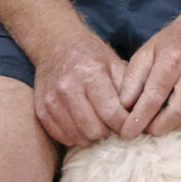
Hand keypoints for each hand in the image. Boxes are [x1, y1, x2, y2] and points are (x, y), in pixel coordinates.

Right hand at [29, 28, 133, 147]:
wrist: (55, 44)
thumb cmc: (90, 55)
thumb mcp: (113, 63)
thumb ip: (128, 88)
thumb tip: (140, 115)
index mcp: (90, 74)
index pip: (111, 113)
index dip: (125, 124)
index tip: (130, 124)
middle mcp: (68, 88)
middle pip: (94, 130)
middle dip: (108, 131)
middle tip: (112, 124)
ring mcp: (52, 100)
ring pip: (78, 137)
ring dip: (92, 136)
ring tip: (98, 124)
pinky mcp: (41, 110)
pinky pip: (62, 136)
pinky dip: (75, 135)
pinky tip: (82, 124)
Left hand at [117, 14, 180, 135]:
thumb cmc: (171, 44)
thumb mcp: (146, 52)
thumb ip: (132, 78)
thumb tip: (124, 106)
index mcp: (173, 59)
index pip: (154, 96)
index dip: (139, 118)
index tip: (127, 131)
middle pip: (176, 112)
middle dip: (156, 127)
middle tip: (143, 128)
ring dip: (172, 128)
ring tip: (158, 122)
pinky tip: (175, 118)